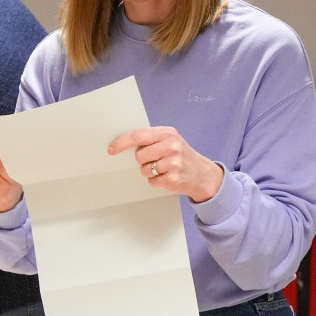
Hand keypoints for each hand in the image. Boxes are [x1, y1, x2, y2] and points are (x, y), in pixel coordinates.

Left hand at [108, 126, 222, 202]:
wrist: (203, 174)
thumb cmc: (181, 156)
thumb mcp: (170, 140)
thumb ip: (151, 139)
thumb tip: (123, 142)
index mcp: (168, 133)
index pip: (138, 135)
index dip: (121, 143)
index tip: (111, 149)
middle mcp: (171, 146)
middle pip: (139, 155)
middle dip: (143, 160)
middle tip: (156, 160)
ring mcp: (173, 162)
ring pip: (144, 170)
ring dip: (149, 172)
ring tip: (164, 169)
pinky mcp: (173, 178)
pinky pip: (152, 181)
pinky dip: (156, 181)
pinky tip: (167, 177)